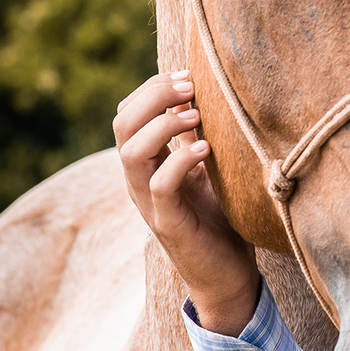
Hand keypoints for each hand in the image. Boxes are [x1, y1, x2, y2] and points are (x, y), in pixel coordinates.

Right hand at [114, 71, 260, 335]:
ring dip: (163, 125)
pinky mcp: (168, 224)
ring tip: (196, 115)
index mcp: (147, 163)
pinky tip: (206, 149)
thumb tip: (202, 95)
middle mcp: (140, 180)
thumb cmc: (220, 219)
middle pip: (122, 124)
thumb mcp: (209, 169)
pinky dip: (180, 161)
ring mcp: (149, 203)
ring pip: (131, 152)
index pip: (128, 114)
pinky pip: (160, 185)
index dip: (151, 88)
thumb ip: (197, 137)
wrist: (226, 276)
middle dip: (154, 96)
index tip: (189, 75)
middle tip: (190, 86)